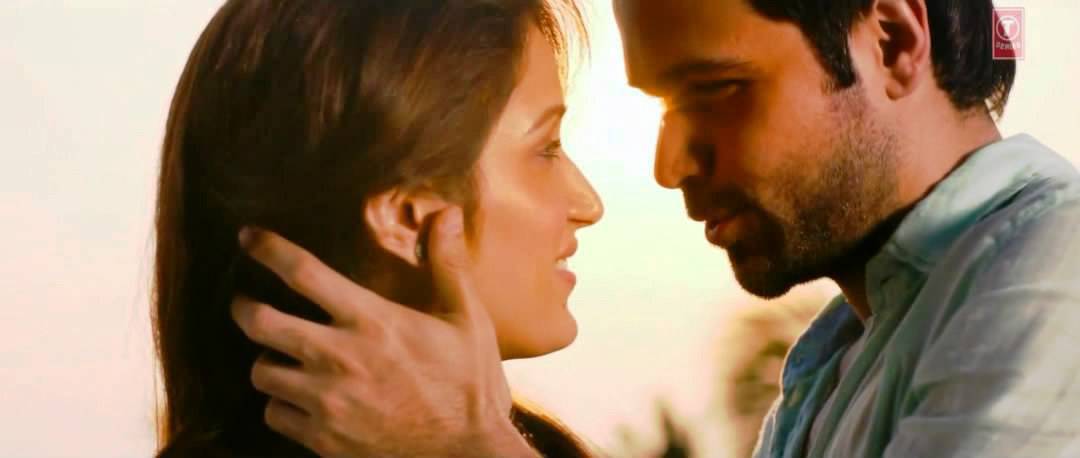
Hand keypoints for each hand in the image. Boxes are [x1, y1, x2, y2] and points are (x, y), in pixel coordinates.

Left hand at [231, 209, 535, 456]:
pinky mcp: (323, 438)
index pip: (304, 273)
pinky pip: (274, 413)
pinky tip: (298, 397)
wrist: (466, 453)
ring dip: (267, 359)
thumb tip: (446, 212)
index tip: (248, 237)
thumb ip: (447, 263)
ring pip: (261, 371)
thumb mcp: (466, 318)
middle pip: (259, 322)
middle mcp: (340, 358)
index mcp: (372, 321)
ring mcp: (327, 401)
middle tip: (246, 304)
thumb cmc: (469, 383)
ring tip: (281, 356)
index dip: (268, 249)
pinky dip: (280, 403)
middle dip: (244, 308)